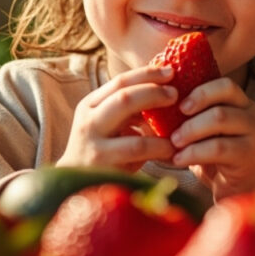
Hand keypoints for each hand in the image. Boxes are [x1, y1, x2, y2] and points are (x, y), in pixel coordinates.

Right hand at [57, 64, 178, 172]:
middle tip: (175, 94)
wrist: (74, 184)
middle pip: (124, 98)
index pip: (120, 82)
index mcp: (90, 105)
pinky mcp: (102, 166)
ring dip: (160, 128)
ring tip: (180, 130)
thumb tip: (167, 90)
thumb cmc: (102, 150)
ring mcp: (93, 145)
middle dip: (154, 93)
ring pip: (131, 128)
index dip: (147, 74)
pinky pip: (137, 152)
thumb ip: (131, 109)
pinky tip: (172, 151)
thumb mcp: (110, 123)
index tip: (170, 71)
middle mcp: (88, 121)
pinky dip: (159, 148)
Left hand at [168, 78, 254, 200]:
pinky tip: (179, 160)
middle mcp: (251, 113)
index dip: (200, 89)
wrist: (247, 190)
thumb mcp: (204, 136)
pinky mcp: (249, 155)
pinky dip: (194, 152)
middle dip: (195, 103)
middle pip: (224, 93)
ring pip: (220, 117)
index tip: (177, 103)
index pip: (224, 83)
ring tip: (174, 142)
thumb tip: (145, 121)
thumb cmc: (219, 160)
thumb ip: (186, 124)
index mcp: (240, 103)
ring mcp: (254, 133)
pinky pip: (218, 147)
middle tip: (173, 121)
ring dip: (191, 129)